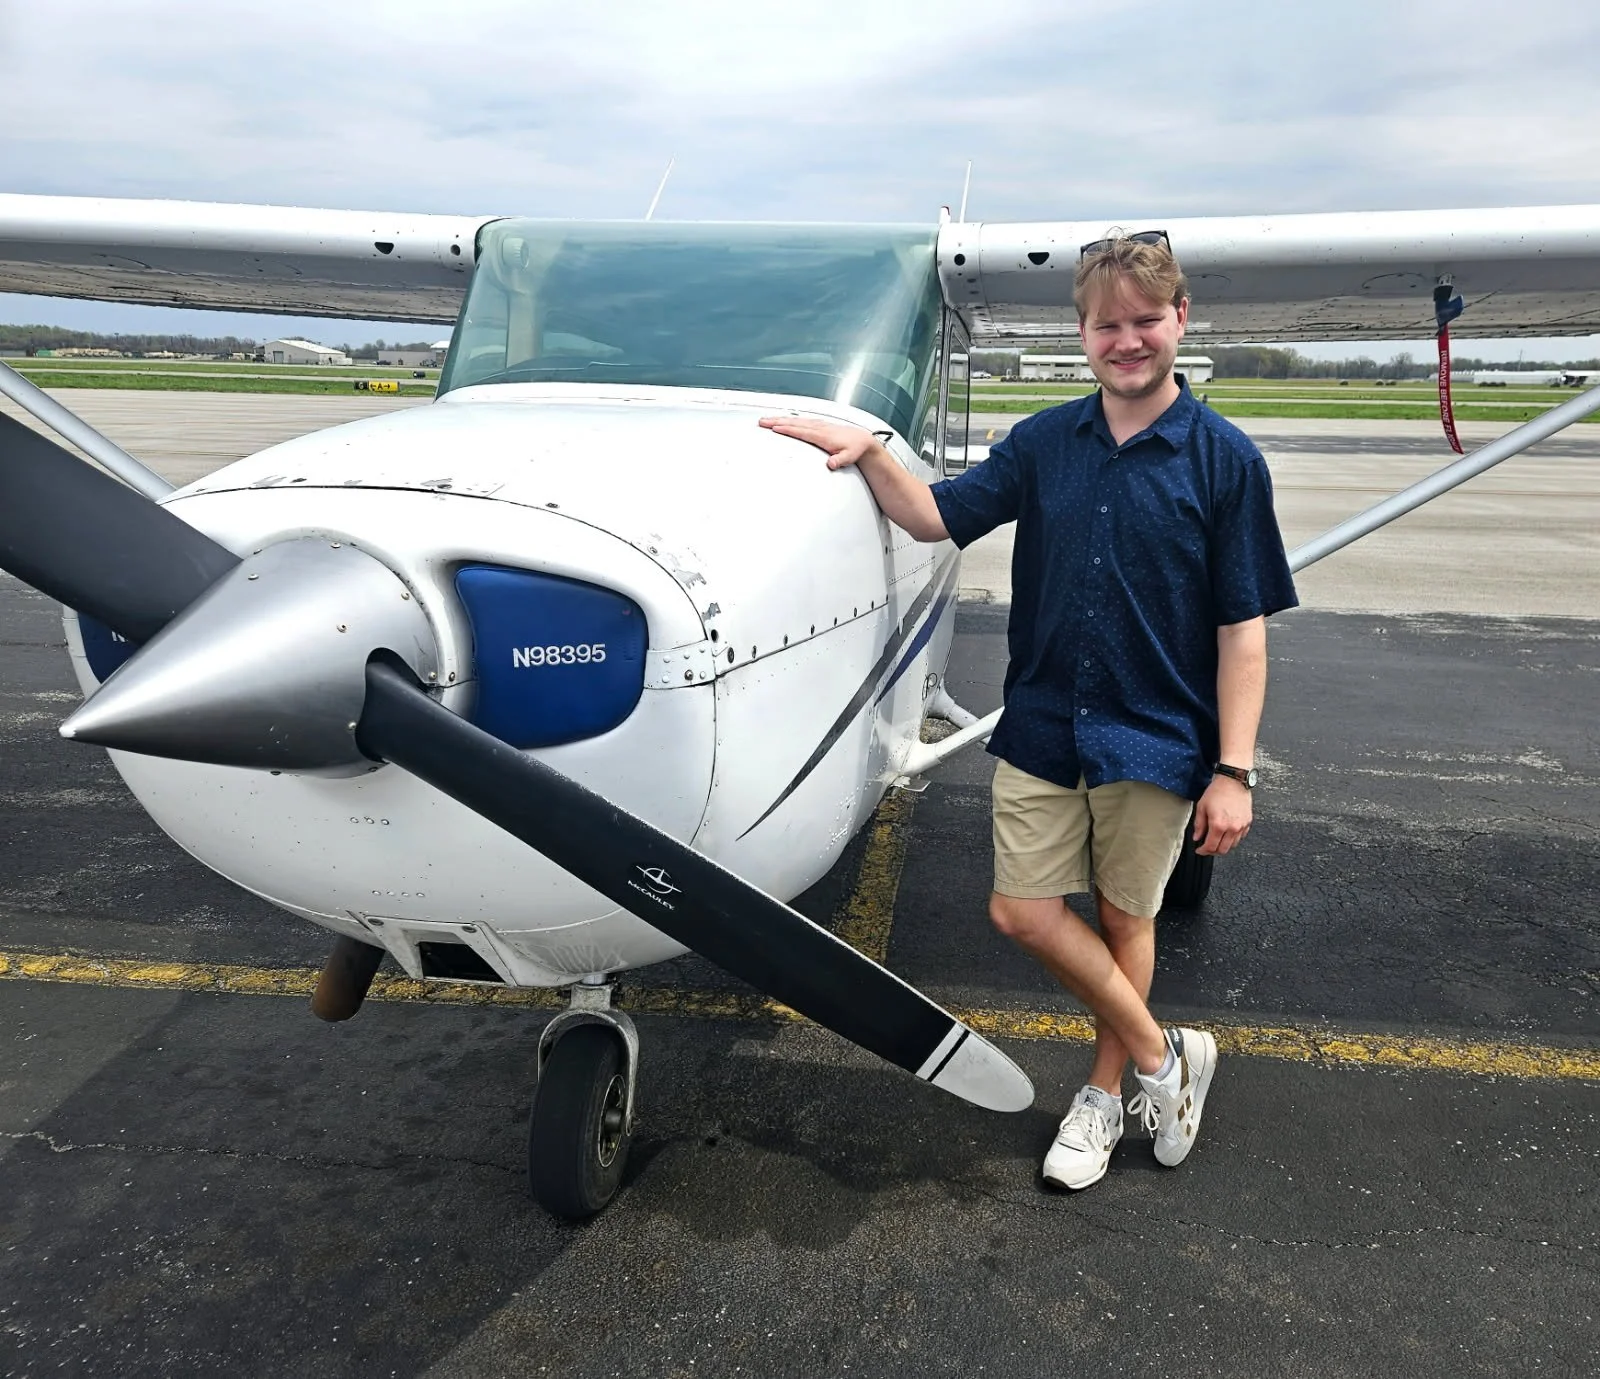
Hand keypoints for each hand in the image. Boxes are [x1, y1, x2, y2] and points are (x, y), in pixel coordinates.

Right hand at [759, 416, 888, 470]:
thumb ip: (840, 461)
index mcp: (822, 435)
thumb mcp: (849, 458)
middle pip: (794, 423)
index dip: (787, 429)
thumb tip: (832, 464)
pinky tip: (782, 419)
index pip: (801, 431)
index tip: (774, 428)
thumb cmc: (854, 449)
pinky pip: (800, 420)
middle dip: (777, 421)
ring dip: (780, 419)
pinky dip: (789, 419)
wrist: (862, 441)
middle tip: (762, 421)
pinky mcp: (818, 425)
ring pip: (795, 420)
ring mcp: (818, 425)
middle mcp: (819, 427)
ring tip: (766, 419)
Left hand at [1192, 776, 1252, 855]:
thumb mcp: (1202, 807)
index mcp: (1218, 825)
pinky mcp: (1248, 822)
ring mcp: (1241, 826)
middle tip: (1207, 847)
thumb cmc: (1217, 791)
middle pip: (1223, 850)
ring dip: (1223, 846)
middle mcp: (1232, 828)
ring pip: (1232, 845)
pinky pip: (1240, 837)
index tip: (1200, 850)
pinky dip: (1232, 839)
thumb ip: (1199, 825)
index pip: (1211, 846)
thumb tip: (1197, 837)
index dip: (1203, 851)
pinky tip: (1226, 833)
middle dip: (1213, 851)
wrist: (1233, 781)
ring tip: (1216, 840)